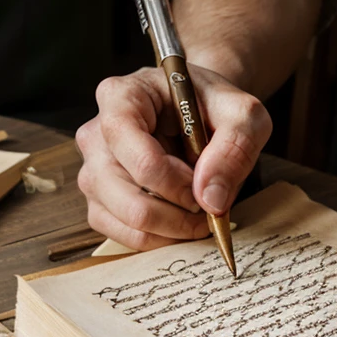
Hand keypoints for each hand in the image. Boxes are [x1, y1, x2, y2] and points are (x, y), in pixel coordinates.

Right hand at [76, 65, 270, 249]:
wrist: (199, 111)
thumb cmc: (215, 107)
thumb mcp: (243, 114)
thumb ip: (235, 147)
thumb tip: (211, 200)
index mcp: (120, 98)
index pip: (140, 157)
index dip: (177, 183)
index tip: (206, 186)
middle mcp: (96, 135)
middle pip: (128, 198)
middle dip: (178, 214)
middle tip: (208, 206)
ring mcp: (93, 170)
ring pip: (126, 221)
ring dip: (172, 228)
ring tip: (199, 211)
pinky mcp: (99, 200)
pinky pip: (123, 235)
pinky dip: (160, 238)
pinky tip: (182, 220)